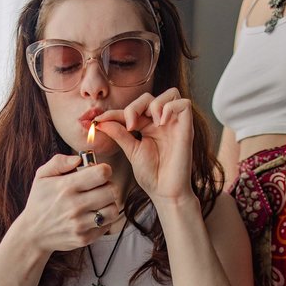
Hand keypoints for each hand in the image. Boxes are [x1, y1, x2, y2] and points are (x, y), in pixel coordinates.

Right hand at [17, 154, 119, 253]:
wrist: (32, 234)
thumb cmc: (39, 201)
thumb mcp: (42, 176)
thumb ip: (59, 162)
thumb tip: (78, 159)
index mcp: (66, 187)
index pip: (102, 174)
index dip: (104, 170)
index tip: (99, 173)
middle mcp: (75, 206)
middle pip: (112, 191)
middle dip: (108, 186)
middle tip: (100, 188)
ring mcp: (80, 224)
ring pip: (113, 210)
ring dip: (108, 204)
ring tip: (98, 203)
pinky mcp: (84, 238)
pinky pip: (107, 225)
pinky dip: (103, 220)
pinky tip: (92, 216)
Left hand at [96, 88, 195, 203]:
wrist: (165, 192)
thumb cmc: (151, 175)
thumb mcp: (131, 151)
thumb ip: (118, 134)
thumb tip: (101, 122)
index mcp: (147, 127)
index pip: (131, 110)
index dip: (114, 112)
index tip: (99, 120)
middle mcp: (162, 123)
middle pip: (149, 97)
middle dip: (135, 106)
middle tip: (130, 126)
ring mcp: (174, 124)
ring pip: (170, 94)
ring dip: (155, 104)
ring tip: (151, 123)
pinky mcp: (186, 128)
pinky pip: (184, 104)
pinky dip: (170, 108)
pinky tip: (162, 123)